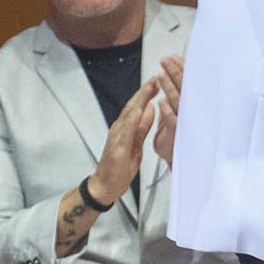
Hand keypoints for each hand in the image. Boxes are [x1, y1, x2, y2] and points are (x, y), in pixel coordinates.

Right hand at [89, 76, 162, 203]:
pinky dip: (133, 119)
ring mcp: (116, 138)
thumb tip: (150, 109)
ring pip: (129, 115)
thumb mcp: (136, 144)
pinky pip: (126, 132)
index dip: (147, 94)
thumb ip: (142, 127)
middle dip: (145, 92)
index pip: (137, 107)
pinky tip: (139, 110)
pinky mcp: (117, 149)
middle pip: (132, 107)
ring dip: (140, 100)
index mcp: (125, 128)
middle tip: (157, 78)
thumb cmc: (120, 166)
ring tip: (150, 87)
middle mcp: (119, 129)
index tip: (158, 81)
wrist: (105, 185)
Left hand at [154, 56, 183, 165]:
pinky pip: (173, 121)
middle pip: (184, 89)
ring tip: (161, 76)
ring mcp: (185, 124)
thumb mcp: (170, 120)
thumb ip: (168, 105)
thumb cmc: (175, 144)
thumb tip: (165, 88)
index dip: (179, 70)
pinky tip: (161, 102)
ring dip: (170, 88)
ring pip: (178, 102)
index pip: (184, 84)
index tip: (172, 59)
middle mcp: (189, 114)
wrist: (176, 163)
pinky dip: (167, 111)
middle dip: (175, 73)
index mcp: (185, 108)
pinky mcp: (178, 136)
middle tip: (166, 61)